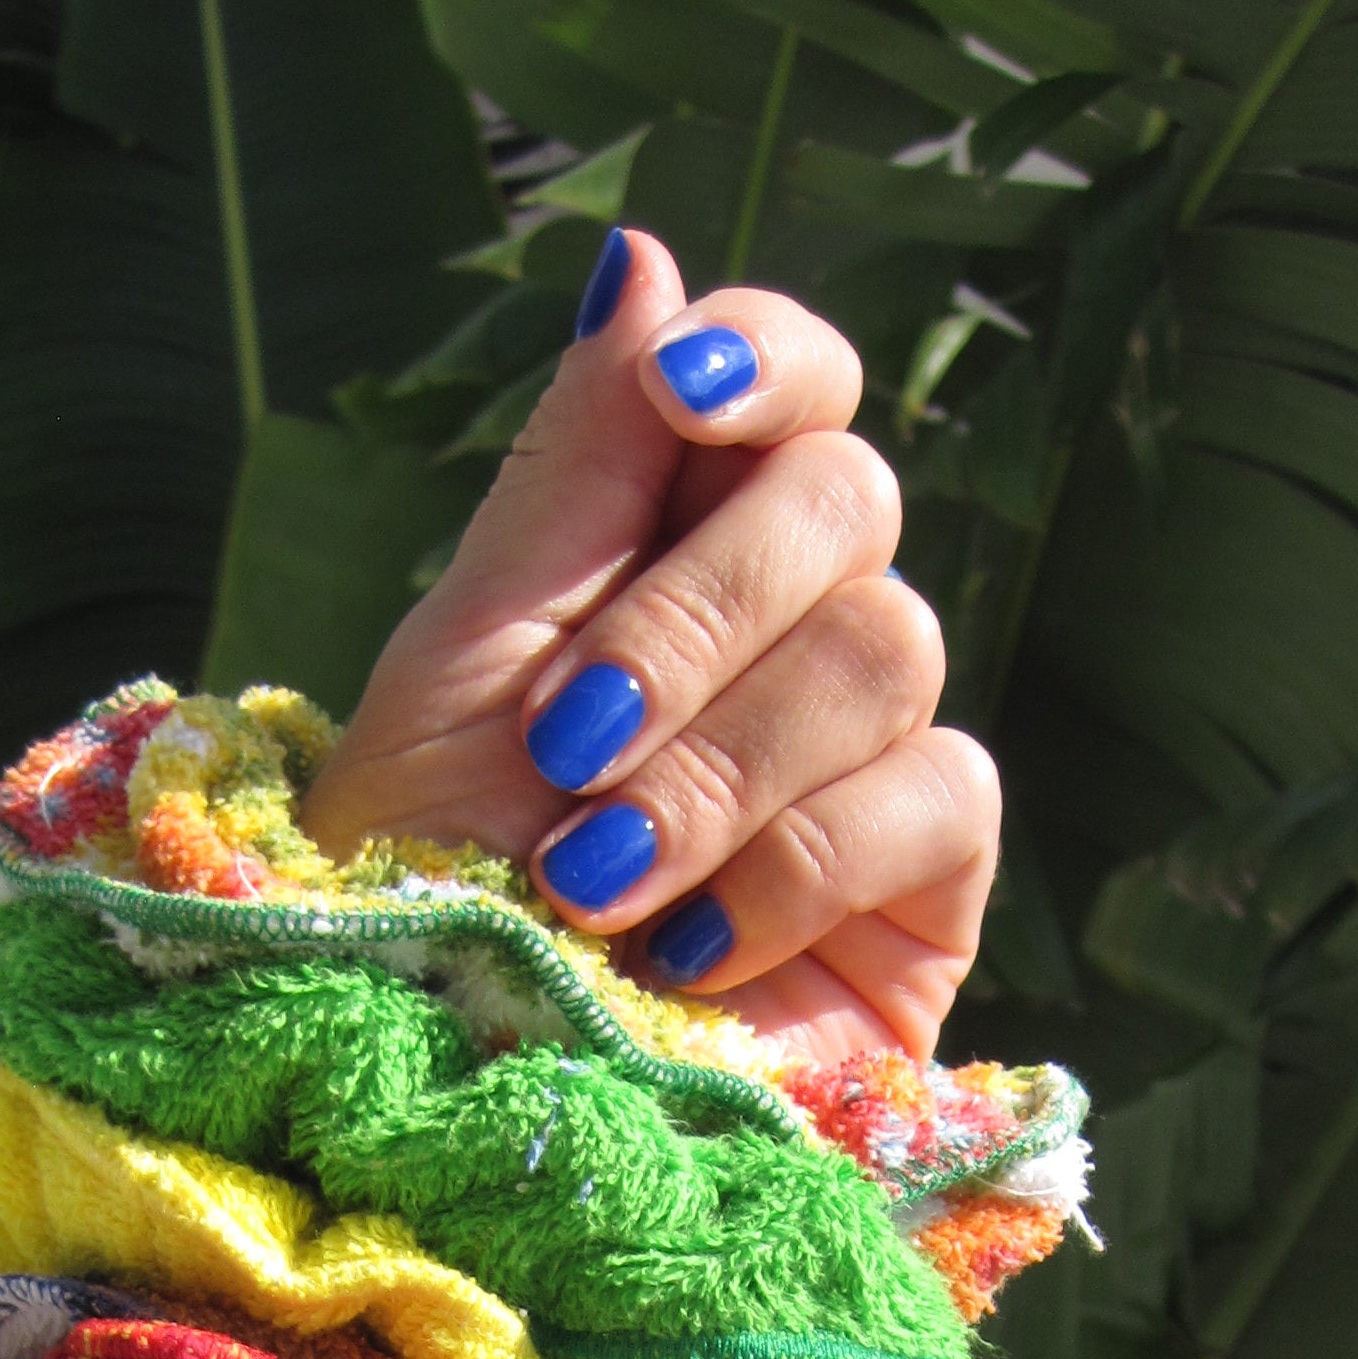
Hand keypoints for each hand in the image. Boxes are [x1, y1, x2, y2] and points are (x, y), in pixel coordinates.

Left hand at [303, 227, 998, 1066]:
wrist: (442, 1108)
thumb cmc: (420, 894)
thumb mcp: (466, 658)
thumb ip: (577, 466)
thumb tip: (647, 251)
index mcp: (676, 556)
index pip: (795, 390)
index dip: (765, 359)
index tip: (681, 389)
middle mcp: (790, 644)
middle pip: (846, 495)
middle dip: (692, 615)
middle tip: (566, 743)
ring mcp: (870, 770)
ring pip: (891, 643)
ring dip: (721, 763)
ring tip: (594, 877)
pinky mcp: (925, 905)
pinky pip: (937, 795)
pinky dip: (797, 862)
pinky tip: (694, 948)